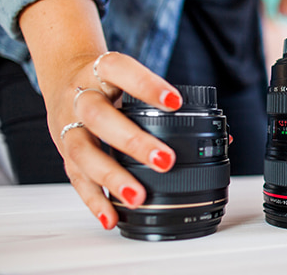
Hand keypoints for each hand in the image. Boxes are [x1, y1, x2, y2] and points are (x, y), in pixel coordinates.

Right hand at [20, 0, 182, 229]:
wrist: (63, 76)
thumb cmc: (109, 81)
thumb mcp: (131, 78)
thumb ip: (171, 105)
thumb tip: (222, 139)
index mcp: (101, 72)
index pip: (120, 70)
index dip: (145, 84)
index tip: (174, 102)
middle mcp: (80, 97)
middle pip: (100, 117)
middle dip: (133, 140)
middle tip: (165, 160)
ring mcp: (68, 125)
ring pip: (83, 151)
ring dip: (112, 176)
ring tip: (138, 197)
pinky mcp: (63, 152)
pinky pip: (76, 178)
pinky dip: (95, 200)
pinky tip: (112, 216)